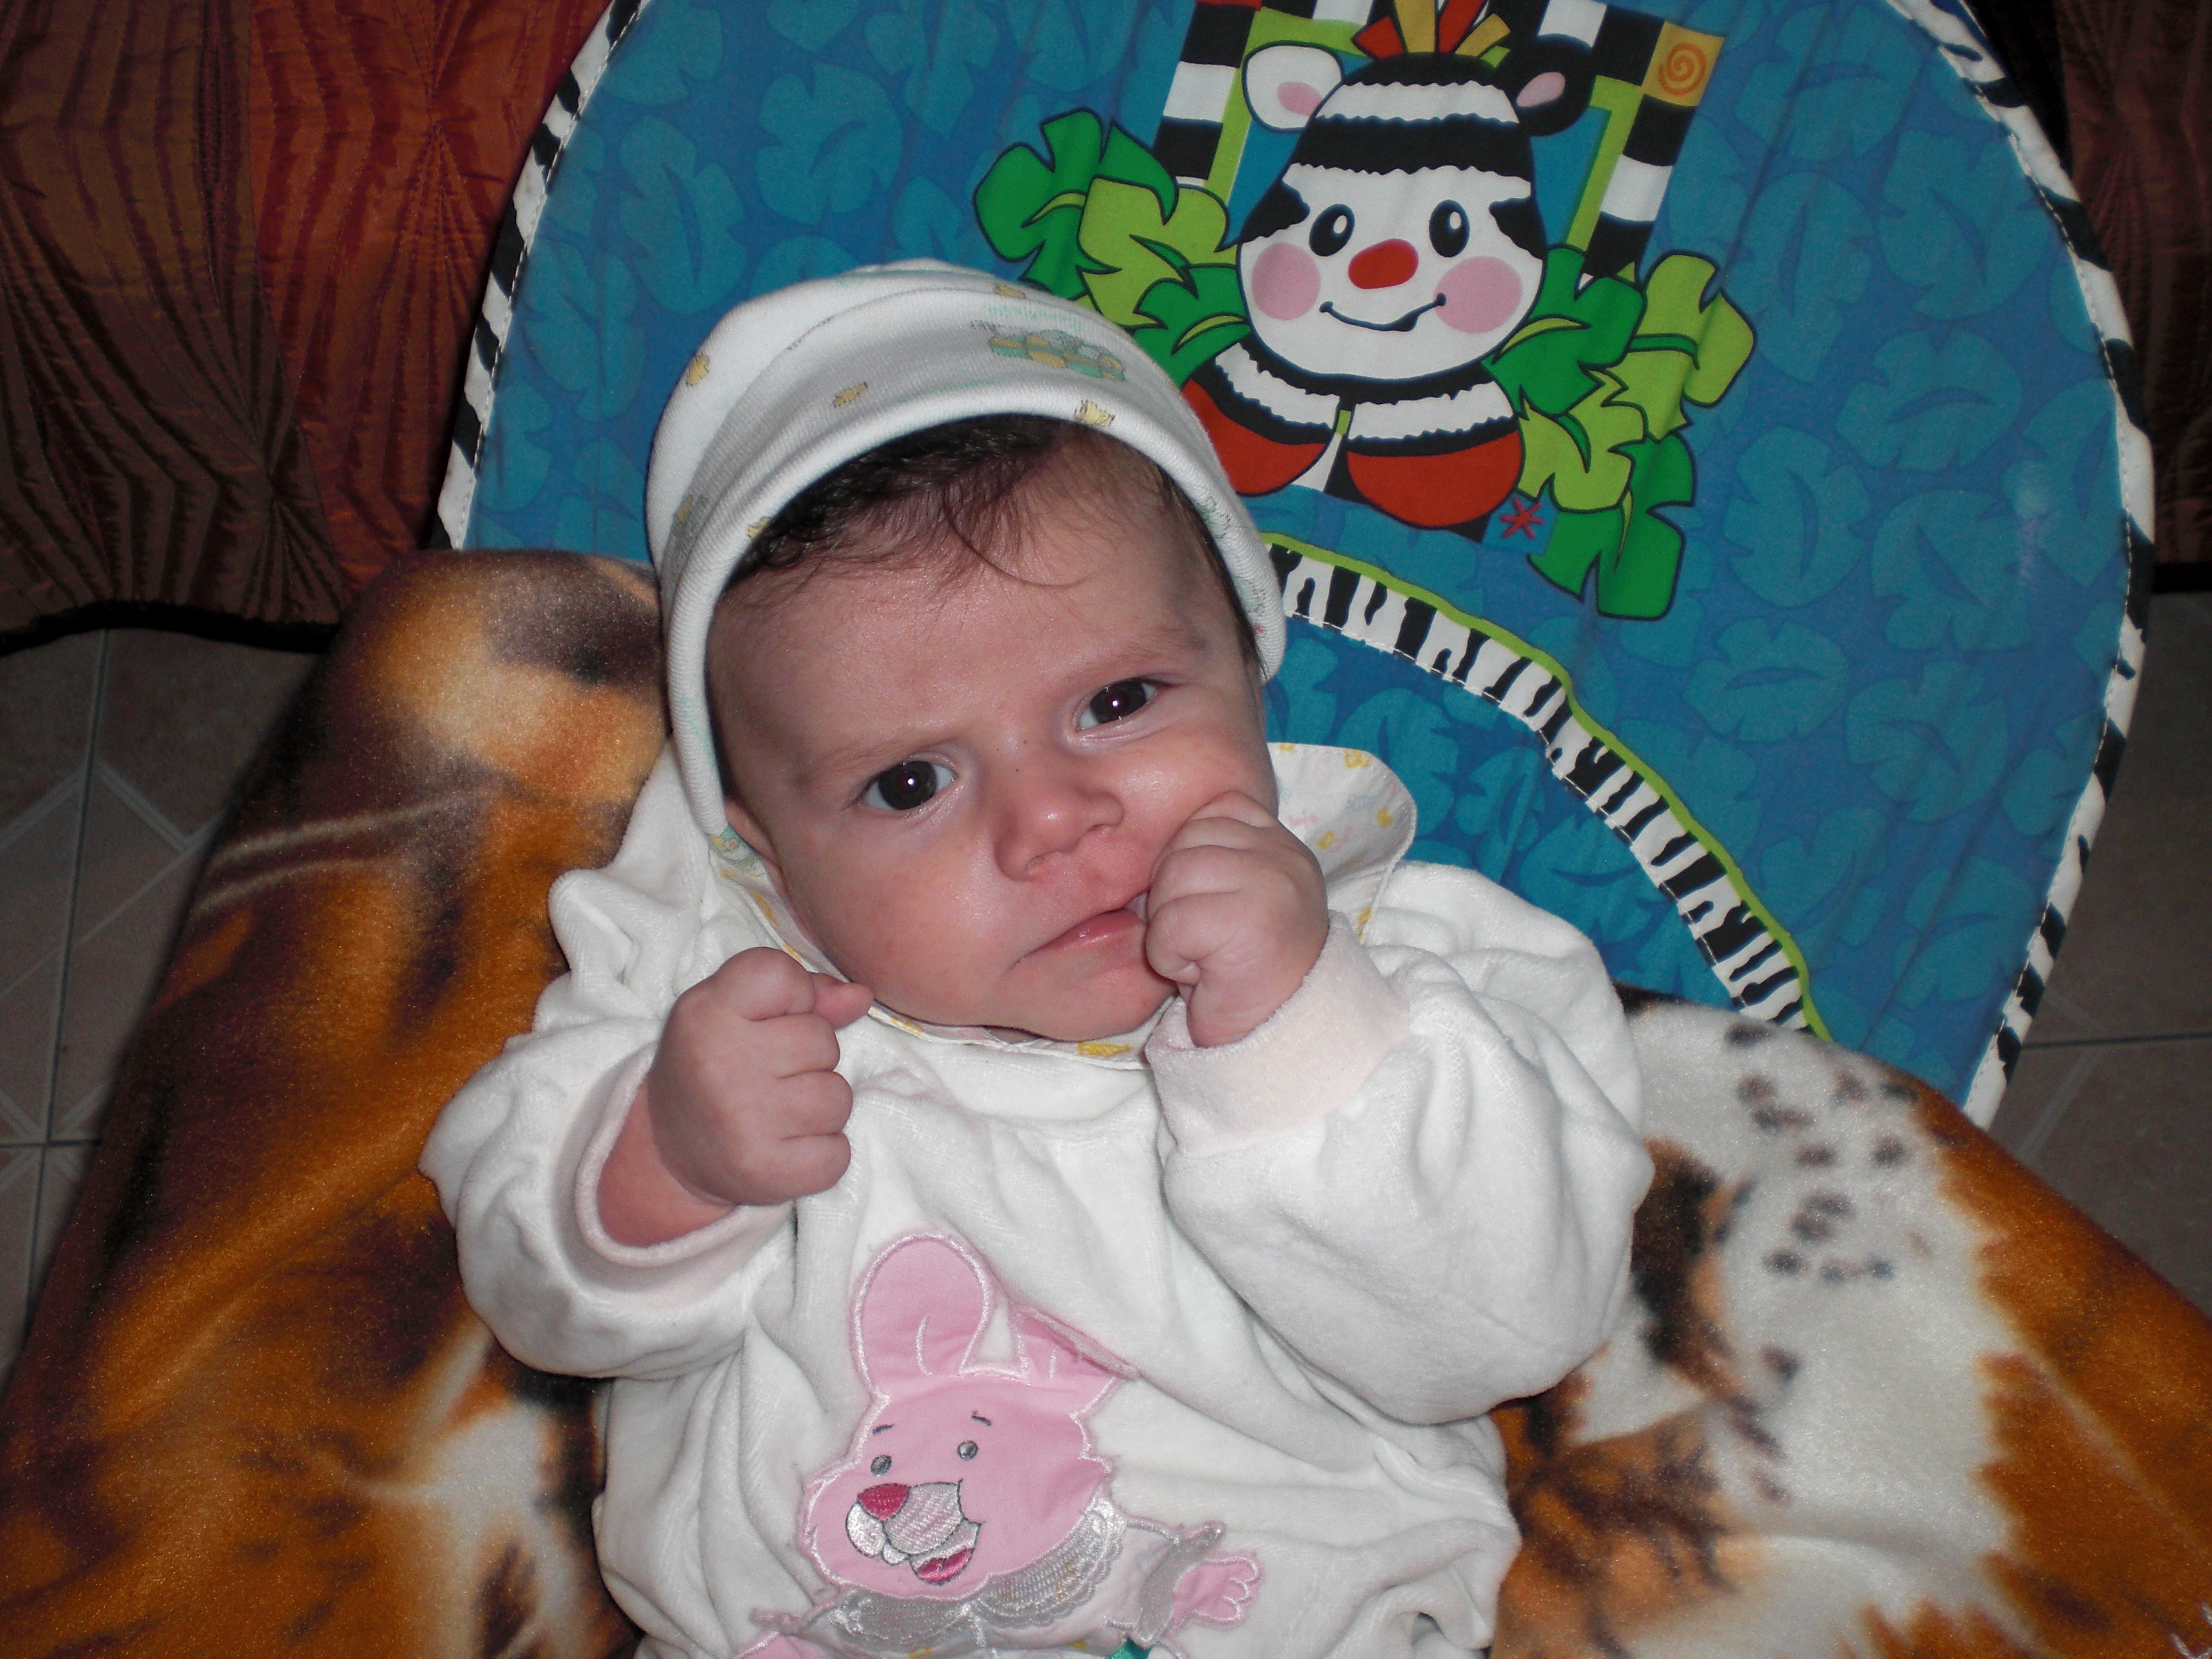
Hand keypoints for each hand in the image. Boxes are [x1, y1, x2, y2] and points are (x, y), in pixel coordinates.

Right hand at [598, 948, 871, 1245]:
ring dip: (819, 1106)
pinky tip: (786, 1146)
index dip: (793, 994)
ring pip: (838, 1097)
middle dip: (809, 1057)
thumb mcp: (736, 1011)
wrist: (669, 1153)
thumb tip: (860, 996)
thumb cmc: (714, 1065)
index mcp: (706, 1013)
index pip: (781, 973)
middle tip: (768, 1075)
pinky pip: (839, 1153)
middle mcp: (721, 1065)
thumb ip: (801, 992)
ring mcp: (744, 1123)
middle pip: (823, 1039)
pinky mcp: (767, 1173)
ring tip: (779, 1111)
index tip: (768, 1019)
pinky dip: (822, 1152)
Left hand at [1144, 792, 1327, 1047]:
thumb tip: (1143, 846)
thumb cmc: (1244, 973)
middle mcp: (1284, 856)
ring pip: (1173, 876)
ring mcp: (1272, 884)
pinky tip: (1202, 974)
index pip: (1212, 813)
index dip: (1189, 857)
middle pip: (1184, 843)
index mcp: (1282, 844)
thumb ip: (1208, 858)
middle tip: (1203, 940)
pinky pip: (1170, 923)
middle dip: (1173, 895)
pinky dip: (1170, 956)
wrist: (1278, 1041)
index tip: (1207, 906)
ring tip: (1203, 955)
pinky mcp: (1248, 922)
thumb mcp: (1231, 897)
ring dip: (1170, 926)